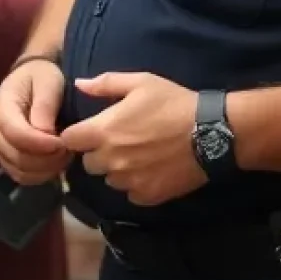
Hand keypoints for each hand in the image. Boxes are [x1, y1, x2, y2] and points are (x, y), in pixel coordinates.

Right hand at [0, 58, 71, 185]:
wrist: (34, 77)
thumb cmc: (42, 76)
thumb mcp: (47, 82)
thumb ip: (45, 106)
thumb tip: (46, 134)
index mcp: (2, 105)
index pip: (14, 132)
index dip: (38, 143)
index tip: (62, 143)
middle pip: (14, 155)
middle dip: (44, 159)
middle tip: (68, 150)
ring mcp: (1, 145)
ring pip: (17, 169)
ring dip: (44, 169)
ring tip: (64, 156)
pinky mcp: (10, 156)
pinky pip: (21, 175)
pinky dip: (39, 176)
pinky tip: (55, 164)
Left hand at [59, 72, 204, 207]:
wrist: (212, 133)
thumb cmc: (173, 103)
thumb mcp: (140, 83)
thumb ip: (105, 84)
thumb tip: (78, 84)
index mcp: (103, 131)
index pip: (68, 140)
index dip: (76, 136)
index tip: (88, 132)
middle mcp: (111, 160)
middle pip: (88, 164)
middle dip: (98, 154)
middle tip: (118, 143)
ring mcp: (129, 181)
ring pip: (109, 180)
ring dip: (117, 170)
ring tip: (138, 157)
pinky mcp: (148, 196)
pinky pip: (131, 194)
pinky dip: (137, 185)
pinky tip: (151, 170)